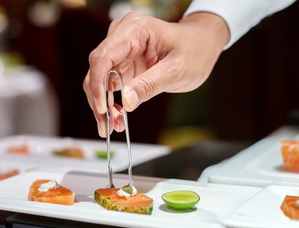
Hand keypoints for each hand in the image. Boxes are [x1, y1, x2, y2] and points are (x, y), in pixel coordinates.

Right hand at [83, 12, 228, 136]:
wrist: (201, 46)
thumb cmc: (193, 51)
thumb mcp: (175, 70)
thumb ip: (149, 85)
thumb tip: (126, 102)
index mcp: (134, 30)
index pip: (103, 57)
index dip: (97, 84)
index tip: (103, 108)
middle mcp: (121, 37)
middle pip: (97, 70)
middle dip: (99, 100)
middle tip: (107, 125)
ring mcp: (121, 51)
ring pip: (100, 80)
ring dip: (104, 105)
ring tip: (114, 126)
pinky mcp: (123, 64)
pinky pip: (110, 85)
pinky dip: (111, 103)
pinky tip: (117, 118)